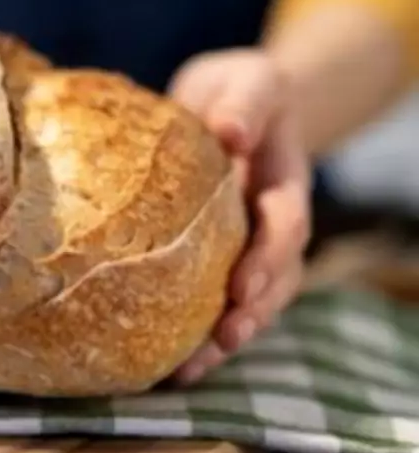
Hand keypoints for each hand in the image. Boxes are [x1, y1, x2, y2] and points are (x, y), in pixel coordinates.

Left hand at [166, 48, 311, 383]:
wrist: (231, 103)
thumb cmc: (239, 92)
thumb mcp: (249, 82)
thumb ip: (246, 104)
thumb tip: (229, 134)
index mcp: (283, 186)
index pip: (286, 225)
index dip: (270, 256)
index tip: (244, 284)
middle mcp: (270, 226)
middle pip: (274, 279)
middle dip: (252, 312)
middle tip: (223, 340)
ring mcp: (246, 246)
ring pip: (248, 301)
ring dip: (224, 337)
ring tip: (190, 370)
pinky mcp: (215, 258)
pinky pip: (212, 298)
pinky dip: (196, 331)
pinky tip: (167, 362)